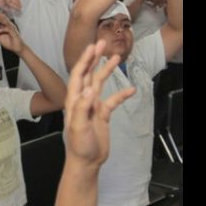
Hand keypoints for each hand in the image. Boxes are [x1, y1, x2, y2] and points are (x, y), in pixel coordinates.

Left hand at [0, 10, 23, 52]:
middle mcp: (9, 25)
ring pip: (6, 22)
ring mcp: (12, 28)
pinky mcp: (14, 33)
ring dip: (0, 20)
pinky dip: (3, 29)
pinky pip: (8, 30)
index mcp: (5, 25)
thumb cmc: (8, 42)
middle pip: (2, 17)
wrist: (17, 48)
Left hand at [64, 40, 134, 166]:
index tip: (92, 47)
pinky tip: (131, 90)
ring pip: (100, 84)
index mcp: (73, 101)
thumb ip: (83, 108)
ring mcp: (92, 106)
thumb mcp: (79, 126)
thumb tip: (90, 90)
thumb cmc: (78, 146)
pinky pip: (113, 101)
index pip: (77, 75)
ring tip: (116, 57)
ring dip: (107, 70)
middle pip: (88, 75)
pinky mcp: (102, 115)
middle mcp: (82, 100)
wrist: (86, 162)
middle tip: (103, 43)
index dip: (84, 61)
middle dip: (94, 59)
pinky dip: (122, 94)